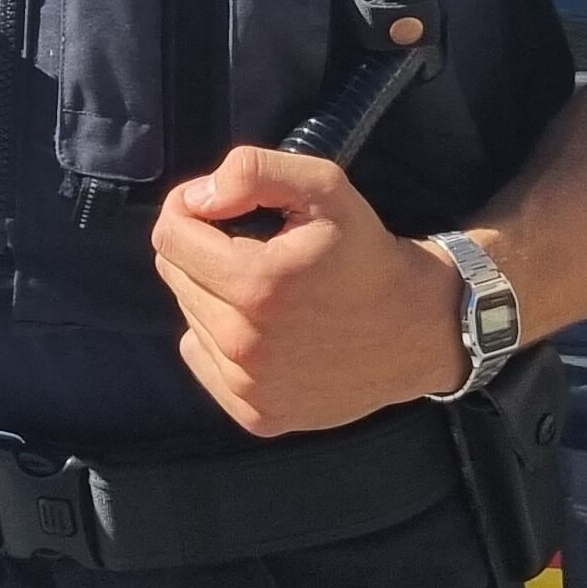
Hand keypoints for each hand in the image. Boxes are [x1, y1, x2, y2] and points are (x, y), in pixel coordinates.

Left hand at [152, 147, 473, 436]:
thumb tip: (198, 199)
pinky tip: (265, 328)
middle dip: (203, 251)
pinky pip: (202, 358)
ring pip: (188, 316)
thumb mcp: (324, 186)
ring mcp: (250, 388)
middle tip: (253, 248)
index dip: (190, 208)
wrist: (417, 328)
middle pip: (174, 275)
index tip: (224, 207)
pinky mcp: (257, 415)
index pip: (169, 235)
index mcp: (255, 286)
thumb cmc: (366, 251)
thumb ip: (252, 172)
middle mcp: (245, 345)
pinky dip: (218, 336)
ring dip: (213, 294)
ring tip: (268, 290)